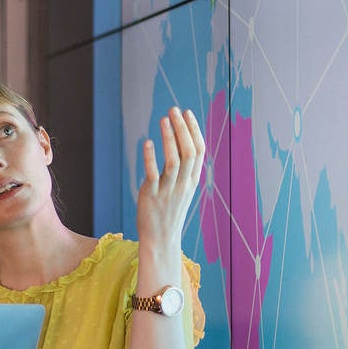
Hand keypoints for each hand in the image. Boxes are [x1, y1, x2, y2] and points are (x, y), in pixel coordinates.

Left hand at [136, 107, 205, 251]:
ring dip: (169, 138)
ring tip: (163, 119)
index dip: (194, 130)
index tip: (187, 113)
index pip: (199, 151)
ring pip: (174, 161)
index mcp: (192, 180)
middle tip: (174, 110)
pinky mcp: (152, 196)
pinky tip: (148, 142)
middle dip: (182, 128)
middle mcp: (183, 184)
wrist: (160, 239)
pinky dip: (151, 157)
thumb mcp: (181, 188)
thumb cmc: (169, 210)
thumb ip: (182, 168)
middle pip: (189, 152)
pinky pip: (153, 174)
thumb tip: (179, 141)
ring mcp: (168, 190)